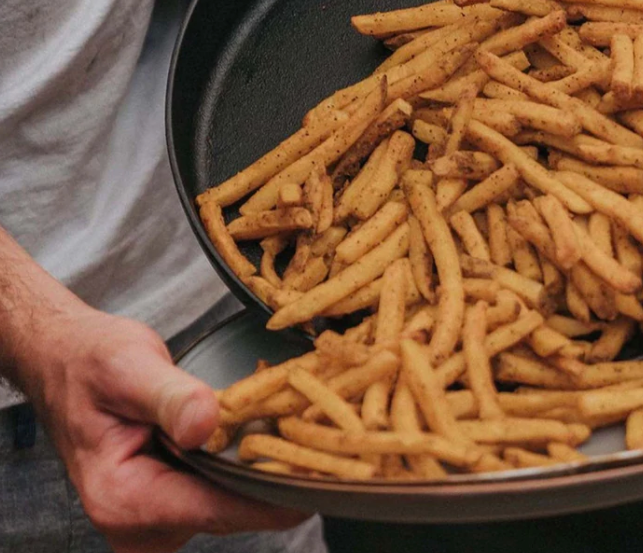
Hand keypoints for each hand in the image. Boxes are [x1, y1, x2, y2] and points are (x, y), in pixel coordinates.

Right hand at [21, 304, 305, 552]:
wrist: (67, 364)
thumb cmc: (92, 363)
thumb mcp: (129, 367)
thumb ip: (171, 397)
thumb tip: (207, 424)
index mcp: (123, 499)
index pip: (218, 507)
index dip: (274, 490)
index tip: (326, 473)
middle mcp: (138, 525)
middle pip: (231, 510)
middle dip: (277, 474)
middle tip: (330, 437)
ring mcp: (157, 522)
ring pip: (232, 503)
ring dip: (266, 468)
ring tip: (306, 426)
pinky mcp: (172, 506)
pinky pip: (223, 491)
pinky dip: (247, 463)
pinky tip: (272, 431)